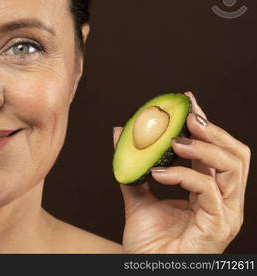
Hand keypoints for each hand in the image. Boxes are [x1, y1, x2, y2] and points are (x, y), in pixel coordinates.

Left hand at [114, 91, 250, 252]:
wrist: (145, 270)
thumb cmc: (148, 244)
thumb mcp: (138, 198)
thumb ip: (134, 166)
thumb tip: (121, 132)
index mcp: (211, 193)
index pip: (218, 150)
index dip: (206, 123)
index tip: (186, 100)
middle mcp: (225, 201)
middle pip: (237, 154)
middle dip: (213, 129)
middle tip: (187, 115)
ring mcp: (226, 214)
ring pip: (232, 167)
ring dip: (203, 148)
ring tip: (174, 141)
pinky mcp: (219, 226)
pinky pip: (208, 191)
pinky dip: (184, 175)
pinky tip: (159, 173)